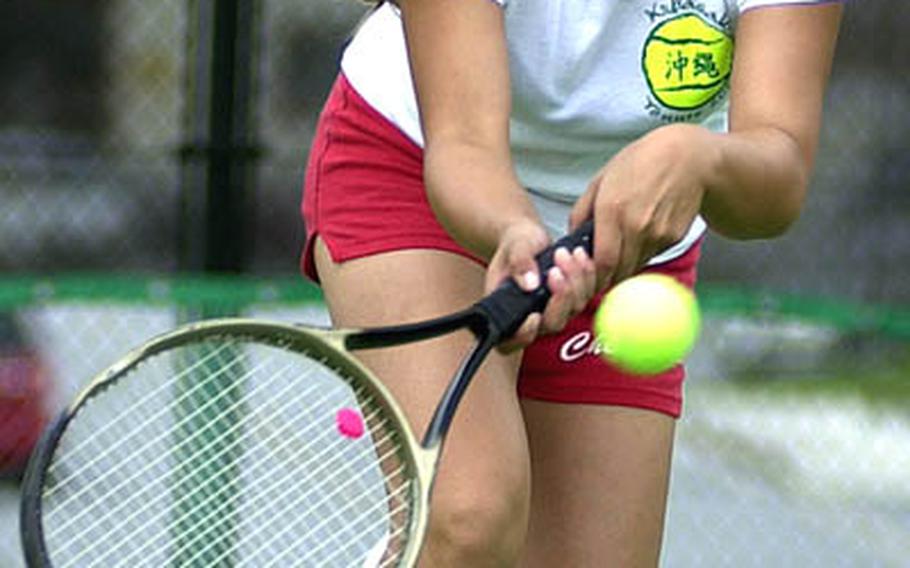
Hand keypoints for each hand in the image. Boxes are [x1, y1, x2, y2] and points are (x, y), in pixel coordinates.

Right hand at [485, 220, 596, 351]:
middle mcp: (533, 317)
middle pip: (553, 324)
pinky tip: (580, 254)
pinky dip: (587, 274)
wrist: (530, 237)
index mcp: (507, 312)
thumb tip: (530, 284)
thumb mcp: (514, 247)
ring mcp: (556, 311)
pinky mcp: (574, 300)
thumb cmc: (515, 245)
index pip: (510, 341)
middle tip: (555, 271)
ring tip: (564, 254)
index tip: (533, 315)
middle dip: (560, 297)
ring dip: (574, 280)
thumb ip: (519, 264)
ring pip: (575, 308)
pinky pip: (588, 294)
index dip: (524, 335)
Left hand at [569, 124, 714, 286]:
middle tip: (600, 271)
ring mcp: (658, 234)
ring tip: (620, 249)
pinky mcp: (673, 237)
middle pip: (620, 272)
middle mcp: (636, 226)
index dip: (594, 277)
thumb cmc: (640, 163)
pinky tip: (641, 234)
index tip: (588, 277)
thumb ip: (581, 211)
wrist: (687, 158)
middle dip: (607, 278)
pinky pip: (652, 255)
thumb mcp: (601, 179)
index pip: (603, 262)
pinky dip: (642, 254)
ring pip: (636, 266)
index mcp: (612, 210)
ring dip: (625, 267)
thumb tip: (572, 237)